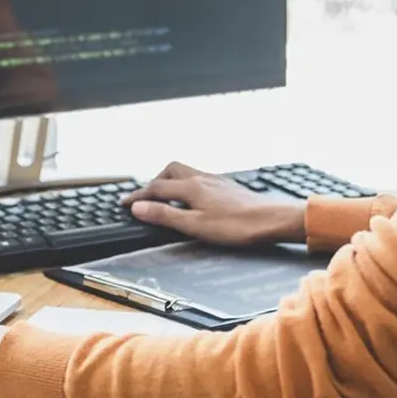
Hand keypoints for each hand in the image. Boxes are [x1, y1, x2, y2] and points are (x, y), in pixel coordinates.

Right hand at [123, 162, 305, 245]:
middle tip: (145, 195)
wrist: (272, 220)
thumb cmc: (237, 226)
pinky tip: (194, 197)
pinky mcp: (227, 186)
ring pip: (186, 172)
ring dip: (171, 180)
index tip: (124, 202)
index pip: (156, 188)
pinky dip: (187, 184)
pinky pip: (199, 177)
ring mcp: (216, 181)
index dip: (137, 195)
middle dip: (154, 181)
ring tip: (166, 194)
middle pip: (170, 171)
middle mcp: (202, 178)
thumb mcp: (195, 226)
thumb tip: (139, 207)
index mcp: (191, 188)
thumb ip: (165, 216)